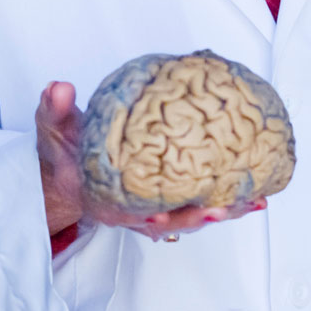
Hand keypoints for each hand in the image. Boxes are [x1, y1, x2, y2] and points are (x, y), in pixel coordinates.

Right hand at [37, 82, 267, 241]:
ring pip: (193, 215)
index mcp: (105, 202)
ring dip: (223, 211)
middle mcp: (134, 212)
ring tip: (253, 202)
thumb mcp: (53, 129)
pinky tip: (257, 192)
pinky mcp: (175, 199)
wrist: (76, 167)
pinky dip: (230, 198)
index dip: (143, 219)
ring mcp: (157, 209)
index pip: (125, 215)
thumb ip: (54, 110)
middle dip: (195, 218)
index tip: (157, 217)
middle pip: (169, 222)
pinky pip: (205, 200)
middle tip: (219, 210)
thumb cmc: (68, 152)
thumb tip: (59, 88)